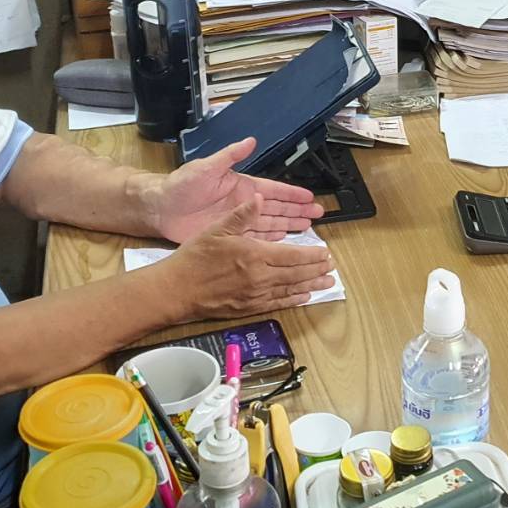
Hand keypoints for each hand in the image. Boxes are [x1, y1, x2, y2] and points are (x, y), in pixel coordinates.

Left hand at [151, 138, 320, 242]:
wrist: (160, 207)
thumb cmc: (181, 185)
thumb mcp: (206, 167)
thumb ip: (230, 155)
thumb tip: (250, 140)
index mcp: (241, 186)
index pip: (273, 190)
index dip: (292, 194)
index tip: (310, 197)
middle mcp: (243, 203)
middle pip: (277, 208)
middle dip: (298, 211)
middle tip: (317, 214)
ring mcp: (236, 220)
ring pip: (269, 223)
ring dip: (288, 225)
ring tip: (307, 228)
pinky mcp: (228, 235)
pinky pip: (254, 237)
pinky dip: (269, 239)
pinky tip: (283, 240)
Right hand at [162, 198, 335, 320]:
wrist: (176, 290)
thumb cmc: (194, 258)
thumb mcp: (216, 229)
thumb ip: (241, 215)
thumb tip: (259, 199)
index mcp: (254, 255)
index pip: (292, 255)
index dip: (312, 255)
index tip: (326, 252)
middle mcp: (259, 277)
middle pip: (296, 273)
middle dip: (317, 270)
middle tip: (332, 267)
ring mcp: (255, 295)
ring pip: (290, 289)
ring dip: (311, 285)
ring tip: (327, 283)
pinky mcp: (248, 308)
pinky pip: (277, 304)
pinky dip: (293, 300)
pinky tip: (303, 297)